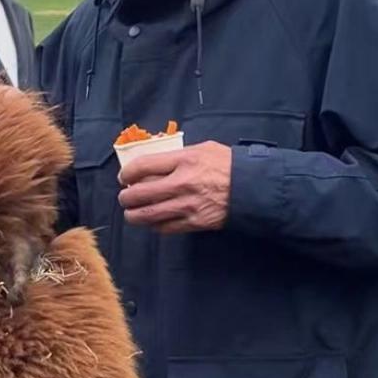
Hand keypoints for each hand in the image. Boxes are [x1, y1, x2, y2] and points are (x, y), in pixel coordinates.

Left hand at [117, 141, 231, 234]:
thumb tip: (154, 163)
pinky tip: (151, 222)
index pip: (143, 166)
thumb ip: (177, 155)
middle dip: (126, 197)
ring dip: (134, 215)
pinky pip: (165, 228)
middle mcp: (181, 183)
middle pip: (139, 193)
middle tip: (124, 197)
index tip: (124, 176)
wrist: (252, 188)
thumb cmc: (228, 165)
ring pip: (148, 215)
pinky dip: (153, 226)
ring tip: (131, 213)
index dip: (127, 172)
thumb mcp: (202, 149)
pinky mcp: (194, 223)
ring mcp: (187, 205)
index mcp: (183, 160)